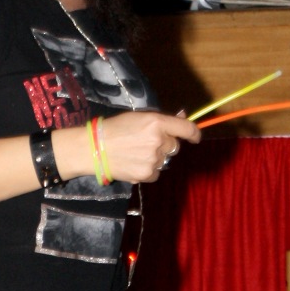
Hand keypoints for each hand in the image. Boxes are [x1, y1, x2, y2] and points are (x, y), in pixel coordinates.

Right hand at [85, 110, 199, 184]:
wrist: (94, 149)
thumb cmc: (115, 129)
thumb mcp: (139, 117)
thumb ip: (162, 120)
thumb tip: (183, 116)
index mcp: (157, 123)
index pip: (187, 128)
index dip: (194, 134)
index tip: (195, 137)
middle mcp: (158, 141)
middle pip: (174, 146)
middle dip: (165, 145)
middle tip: (146, 143)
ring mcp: (153, 159)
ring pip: (164, 160)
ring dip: (155, 158)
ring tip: (135, 153)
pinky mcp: (147, 174)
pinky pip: (156, 173)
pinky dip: (149, 169)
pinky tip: (134, 163)